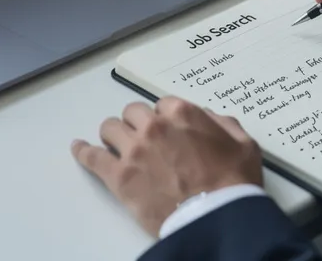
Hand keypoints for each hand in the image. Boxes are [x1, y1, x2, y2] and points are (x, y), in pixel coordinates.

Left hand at [71, 98, 263, 236]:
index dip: (164, 118)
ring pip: (110, 128)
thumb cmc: (234, 182)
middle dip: (138, 124)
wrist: (217, 217)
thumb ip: (223, 123)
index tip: (166, 131)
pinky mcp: (119, 176)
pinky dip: (83, 151)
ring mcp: (133, 150)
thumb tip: (206, 116)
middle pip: (132, 113)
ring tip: (119, 147)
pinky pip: (91, 156)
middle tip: (144, 140)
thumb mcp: (243, 144)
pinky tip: (78, 148)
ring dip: (115, 136)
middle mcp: (153, 125)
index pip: (160, 104)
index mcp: (182, 113)